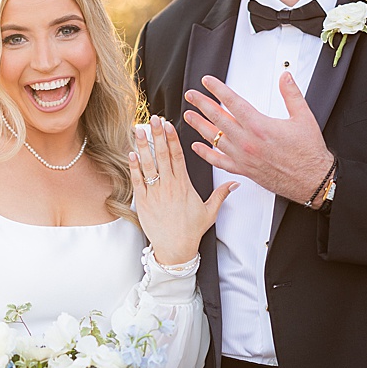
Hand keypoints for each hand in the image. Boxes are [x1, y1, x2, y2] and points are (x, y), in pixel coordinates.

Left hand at [131, 117, 233, 264]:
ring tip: (138, 130)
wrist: (175, 248)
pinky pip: (138, 180)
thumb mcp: (210, 212)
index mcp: (185, 185)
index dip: (173, 139)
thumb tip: (235, 183)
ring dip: (142, 146)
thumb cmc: (191, 230)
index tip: (168, 125)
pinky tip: (131, 154)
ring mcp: (156, 193)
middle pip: (163, 155)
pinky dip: (134, 167)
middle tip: (153, 119)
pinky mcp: (144, 201)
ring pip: (148, 164)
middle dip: (157, 135)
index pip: (178, 156)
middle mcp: (170, 186)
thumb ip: (221, 194)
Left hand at [183, 73, 335, 205]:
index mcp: (260, 126)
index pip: (232, 102)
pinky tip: (197, 147)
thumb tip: (285, 77)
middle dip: (202, 104)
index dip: (218, 89)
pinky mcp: (244, 170)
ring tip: (189, 116)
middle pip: (218, 118)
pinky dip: (206, 154)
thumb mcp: (304, 117)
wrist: (311, 180)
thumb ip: (292, 94)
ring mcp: (243, 157)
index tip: (207, 82)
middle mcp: (247, 141)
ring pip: (215, 138)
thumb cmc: (308, 152)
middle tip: (191, 95)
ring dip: (199, 126)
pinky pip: (219, 162)